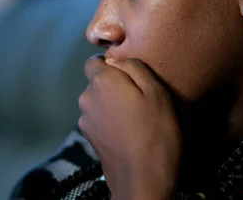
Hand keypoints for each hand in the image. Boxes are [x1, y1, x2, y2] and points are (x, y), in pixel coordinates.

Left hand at [78, 55, 181, 199]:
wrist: (143, 180)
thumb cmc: (155, 134)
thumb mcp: (156, 92)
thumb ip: (135, 68)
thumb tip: (119, 61)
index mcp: (101, 82)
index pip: (93, 61)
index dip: (111, 64)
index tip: (130, 75)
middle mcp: (87, 98)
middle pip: (97, 82)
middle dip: (115, 86)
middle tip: (141, 99)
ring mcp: (85, 120)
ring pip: (99, 102)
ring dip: (113, 105)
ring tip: (137, 118)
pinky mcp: (89, 138)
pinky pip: (100, 120)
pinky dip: (111, 122)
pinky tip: (130, 132)